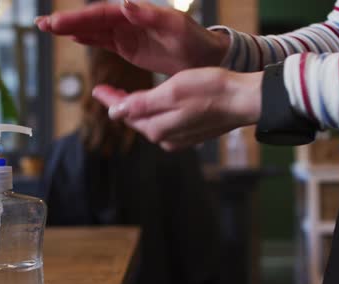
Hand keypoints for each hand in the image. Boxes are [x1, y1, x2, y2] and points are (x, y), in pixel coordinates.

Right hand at [35, 1, 229, 75]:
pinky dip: (88, 39)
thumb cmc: (194, 41)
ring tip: (48, 29)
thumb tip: (125, 3)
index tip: (56, 23)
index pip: (101, 14)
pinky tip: (73, 38)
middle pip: (92, 19)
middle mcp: (129, 20)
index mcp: (137, 13)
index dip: (78, 18)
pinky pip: (104, 42)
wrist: (204, 58)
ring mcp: (128, 34)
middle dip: (67, 22)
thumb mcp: (176, 28)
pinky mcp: (129, 47)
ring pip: (94, 30)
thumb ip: (151, 16)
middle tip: (41, 25)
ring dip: (72, 29)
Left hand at [92, 68, 262, 150]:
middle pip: (136, 120)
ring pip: (150, 122)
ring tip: (126, 96)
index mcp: (157, 127)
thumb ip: (141, 104)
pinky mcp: (190, 134)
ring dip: (138, 110)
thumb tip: (114, 114)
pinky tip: (154, 105)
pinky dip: (155, 114)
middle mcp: (165, 138)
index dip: (109, 100)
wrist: (243, 100)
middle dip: (121, 106)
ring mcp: (178, 138)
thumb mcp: (172, 91)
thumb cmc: (211, 91)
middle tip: (108, 91)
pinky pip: (164, 124)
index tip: (96, 90)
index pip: (125, 113)